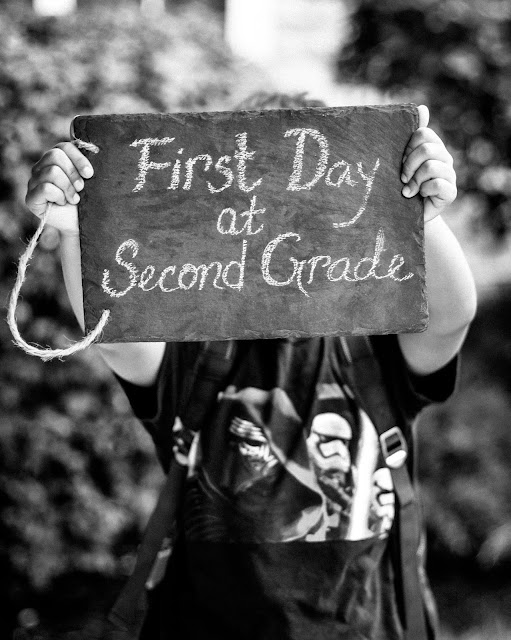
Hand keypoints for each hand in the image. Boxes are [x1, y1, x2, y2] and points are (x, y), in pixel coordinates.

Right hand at [25, 142, 93, 234]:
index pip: (63, 147)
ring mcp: (33, 182)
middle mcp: (41, 167)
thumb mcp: (90, 181)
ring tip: (74, 199)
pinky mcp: (31, 197)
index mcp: (56, 160)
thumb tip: (95, 148)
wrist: (81, 224)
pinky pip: (46, 188)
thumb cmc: (87, 202)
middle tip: (81, 188)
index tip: (90, 174)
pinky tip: (62, 203)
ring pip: (51, 172)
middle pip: (54, 156)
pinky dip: (59, 197)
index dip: (78, 159)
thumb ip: (87, 164)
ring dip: (68, 188)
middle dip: (73, 173)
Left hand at [401, 105, 456, 222]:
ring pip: (430, 167)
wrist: (407, 215)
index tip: (400, 161)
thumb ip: (410, 137)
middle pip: (426, 149)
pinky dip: (423, 190)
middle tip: (402, 178)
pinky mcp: (451, 192)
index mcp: (434, 147)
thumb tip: (423, 108)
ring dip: (414, 180)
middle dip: (409, 165)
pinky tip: (419, 196)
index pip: (422, 134)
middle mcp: (445, 158)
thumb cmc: (403, 185)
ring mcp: (450, 175)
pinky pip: (437, 184)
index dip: (407, 147)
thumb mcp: (402, 161)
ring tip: (408, 190)